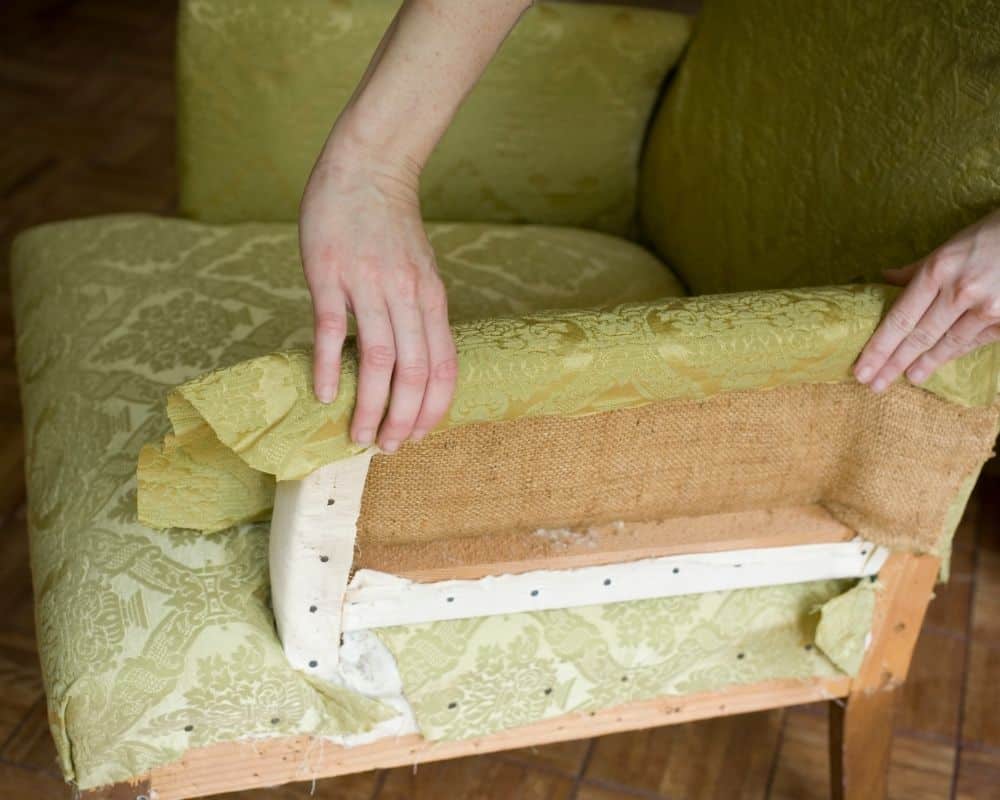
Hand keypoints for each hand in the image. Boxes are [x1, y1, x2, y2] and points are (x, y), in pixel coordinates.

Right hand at [299, 138, 457, 452]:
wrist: (366, 168)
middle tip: (387, 448)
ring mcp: (367, 284)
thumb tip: (419, 365)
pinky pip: (331, 328)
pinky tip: (324, 394)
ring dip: (370, 405)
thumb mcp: (421, 272)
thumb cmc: (392, 226)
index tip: (418, 436)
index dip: (432, 409)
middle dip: (402, 419)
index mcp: (431, 299)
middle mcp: (406, 296)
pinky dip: (328, 366)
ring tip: (358, 436)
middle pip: (413, 372)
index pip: (442, 367)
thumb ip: (421, 315)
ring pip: (377, 359)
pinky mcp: (329, 273)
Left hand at [854, 209, 999, 391]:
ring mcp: (988, 308)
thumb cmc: (989, 237)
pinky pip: (975, 341)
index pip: (899, 318)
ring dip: (925, 364)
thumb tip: (885, 278)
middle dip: (893, 364)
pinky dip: (955, 353)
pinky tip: (940, 363)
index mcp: (938, 270)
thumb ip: (917, 269)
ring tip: (909, 378)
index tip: (862, 369)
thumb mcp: (948, 246)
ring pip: (948, 344)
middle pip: (918, 337)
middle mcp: (961, 291)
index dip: (878, 348)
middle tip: (874, 385)